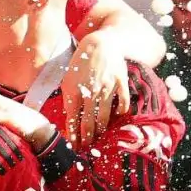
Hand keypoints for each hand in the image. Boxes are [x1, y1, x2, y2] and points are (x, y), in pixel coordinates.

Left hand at [61, 32, 129, 147]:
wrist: (100, 44)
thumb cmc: (81, 62)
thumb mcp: (68, 78)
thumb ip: (69, 97)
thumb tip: (69, 117)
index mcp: (73, 90)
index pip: (72, 118)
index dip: (73, 134)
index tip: (74, 145)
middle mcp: (89, 91)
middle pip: (87, 121)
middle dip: (86, 137)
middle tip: (86, 147)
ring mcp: (106, 87)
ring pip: (103, 116)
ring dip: (100, 129)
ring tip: (98, 137)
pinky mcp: (120, 83)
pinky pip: (122, 103)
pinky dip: (120, 112)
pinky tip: (116, 117)